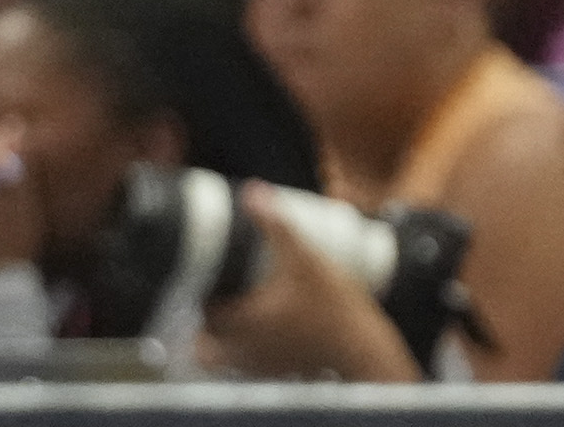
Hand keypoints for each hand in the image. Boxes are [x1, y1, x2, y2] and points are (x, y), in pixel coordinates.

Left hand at [200, 186, 418, 381]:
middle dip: (200, 325)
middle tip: (210, 296)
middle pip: (205, 349)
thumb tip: (253, 190)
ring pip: (227, 362)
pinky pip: (253, 368)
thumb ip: (277, 225)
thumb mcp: (306, 258)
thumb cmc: (338, 309)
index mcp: (246, 323)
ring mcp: (268, 367)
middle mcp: (251, 351)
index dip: (191, 301)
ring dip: (222, 340)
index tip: (196, 279)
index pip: (198, 321)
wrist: (372, 352)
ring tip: (232, 310)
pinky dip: (249, 352)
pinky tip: (264, 328)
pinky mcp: (287, 372)